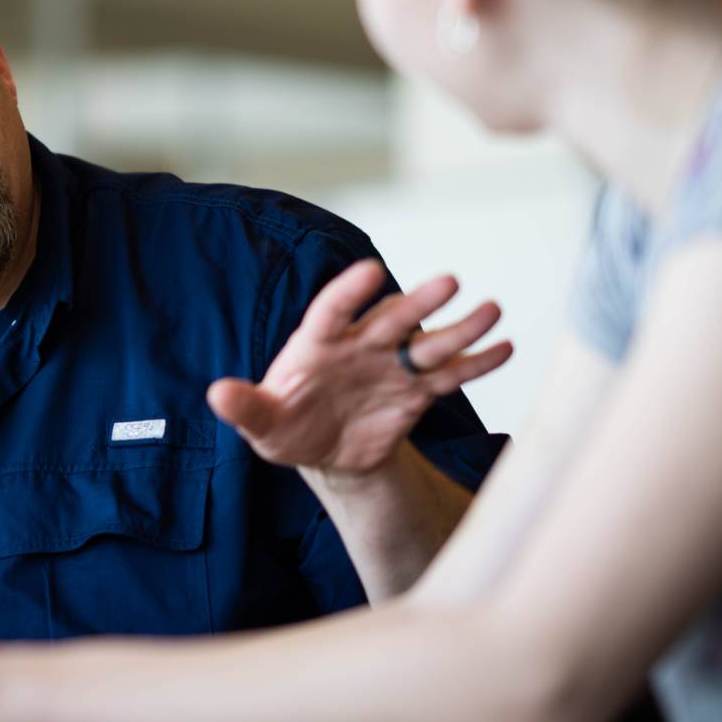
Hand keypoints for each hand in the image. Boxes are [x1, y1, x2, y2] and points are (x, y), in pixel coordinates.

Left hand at [206, 259, 511, 476]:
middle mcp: (359, 346)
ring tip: (492, 310)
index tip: (370, 270)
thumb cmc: (286, 427)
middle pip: (391, 319)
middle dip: (419, 302)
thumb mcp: (262, 423)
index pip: (333, 310)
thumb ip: (245, 408)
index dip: (349, 291)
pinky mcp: (415, 392)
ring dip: (459, 328)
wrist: (324, 450)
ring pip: (428, 343)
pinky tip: (505, 349)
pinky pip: (449, 376)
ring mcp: (391, 366)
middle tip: (449, 282)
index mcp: (316, 344)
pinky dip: (476, 364)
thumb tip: (217, 393)